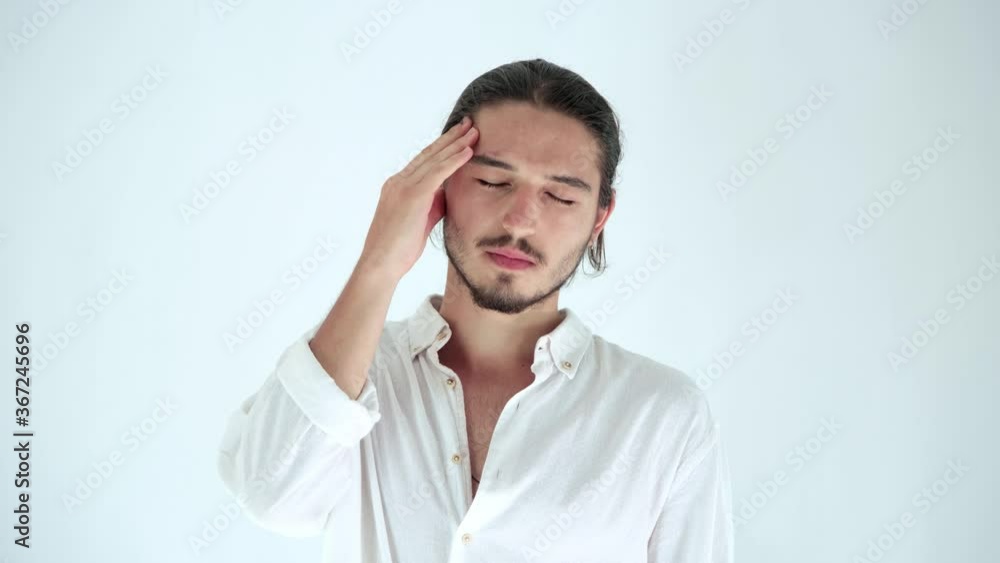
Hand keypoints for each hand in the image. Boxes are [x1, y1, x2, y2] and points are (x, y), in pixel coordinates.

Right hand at [358, 116, 477, 280]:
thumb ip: (433, 204)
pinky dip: (454, 160)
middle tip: (469, 123)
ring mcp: (403, 186)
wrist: (381, 264)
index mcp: (398, 186)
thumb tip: (449, 194)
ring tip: (474, 131)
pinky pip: (437, 173)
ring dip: (456, 144)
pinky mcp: (412, 196)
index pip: (424, 161)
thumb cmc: (399, 250)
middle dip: (451, 138)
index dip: (443, 147)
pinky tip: (469, 152)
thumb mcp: (421, 221)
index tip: (460, 136)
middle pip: (429, 153)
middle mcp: (399, 181)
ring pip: (434, 159)